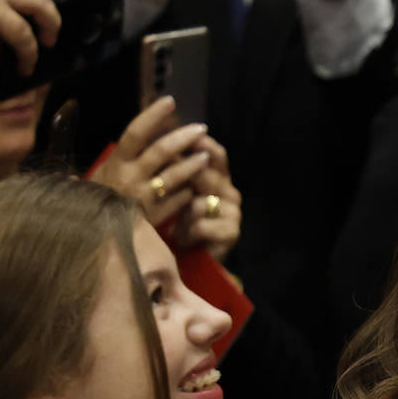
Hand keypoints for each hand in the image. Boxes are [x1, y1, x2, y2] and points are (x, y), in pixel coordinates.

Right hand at [89, 96, 210, 224]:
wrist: (95, 236)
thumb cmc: (99, 199)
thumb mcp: (101, 174)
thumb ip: (121, 155)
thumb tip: (130, 129)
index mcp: (115, 163)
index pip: (135, 133)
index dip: (153, 116)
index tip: (170, 102)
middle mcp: (129, 178)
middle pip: (161, 151)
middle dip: (183, 138)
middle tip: (201, 128)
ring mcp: (142, 198)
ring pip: (174, 176)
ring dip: (193, 164)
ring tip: (206, 156)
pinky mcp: (154, 217)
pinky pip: (177, 201)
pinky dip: (188, 192)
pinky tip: (195, 187)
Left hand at [174, 134, 241, 260]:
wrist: (193, 259)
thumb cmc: (183, 223)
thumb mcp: (179, 194)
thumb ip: (178, 172)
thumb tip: (163, 148)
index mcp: (220, 179)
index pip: (218, 156)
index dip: (205, 145)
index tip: (186, 139)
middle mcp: (231, 192)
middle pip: (208, 176)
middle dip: (185, 183)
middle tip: (167, 191)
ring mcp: (234, 212)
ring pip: (199, 203)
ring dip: (182, 217)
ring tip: (178, 228)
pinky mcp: (232, 232)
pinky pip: (201, 224)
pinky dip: (187, 233)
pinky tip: (185, 240)